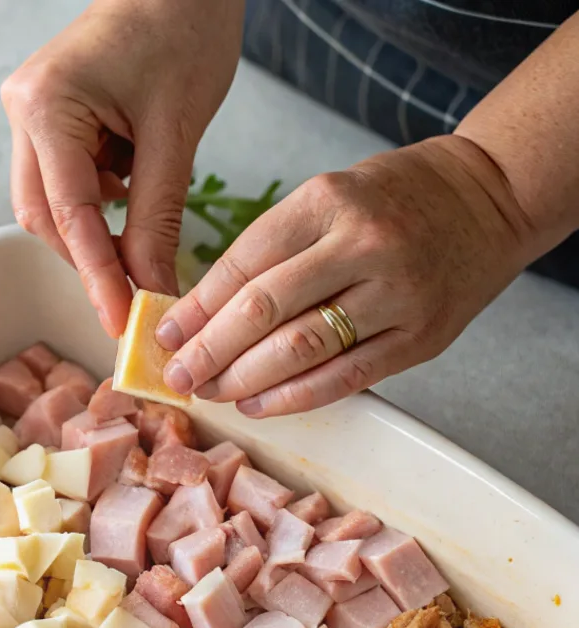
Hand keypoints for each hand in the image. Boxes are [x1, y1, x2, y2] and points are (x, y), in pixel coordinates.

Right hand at [1, 0, 243, 336]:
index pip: (71, 214)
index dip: (98, 276)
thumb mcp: (177, 130)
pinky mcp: (48, 122)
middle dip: (92, 259)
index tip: (122, 322)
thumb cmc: (183, 26)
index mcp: (48, 105)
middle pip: (45, 218)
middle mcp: (24, 112)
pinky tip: (132, 191)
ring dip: (96, 234)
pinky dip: (98, 207)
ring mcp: (30, 116)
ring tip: (142, 234)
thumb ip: (159, 217)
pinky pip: (64, 185)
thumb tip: (153, 289)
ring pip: (50, 208)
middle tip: (138, 295)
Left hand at [156, 135, 536, 414]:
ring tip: (212, 392)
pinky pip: (345, 377)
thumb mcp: (326, 198)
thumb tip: (199, 313)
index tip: (164, 334)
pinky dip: (294, 398)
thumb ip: (269, 250)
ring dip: (244, 379)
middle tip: (178, 376)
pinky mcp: (418, 337)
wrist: (487, 199)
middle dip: (209, 351)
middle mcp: (362, 245)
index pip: (243, 263)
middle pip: (265, 309)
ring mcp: (395, 294)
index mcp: (327, 201)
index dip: (196, 307)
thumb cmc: (391, 200)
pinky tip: (259, 405)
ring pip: (301, 348)